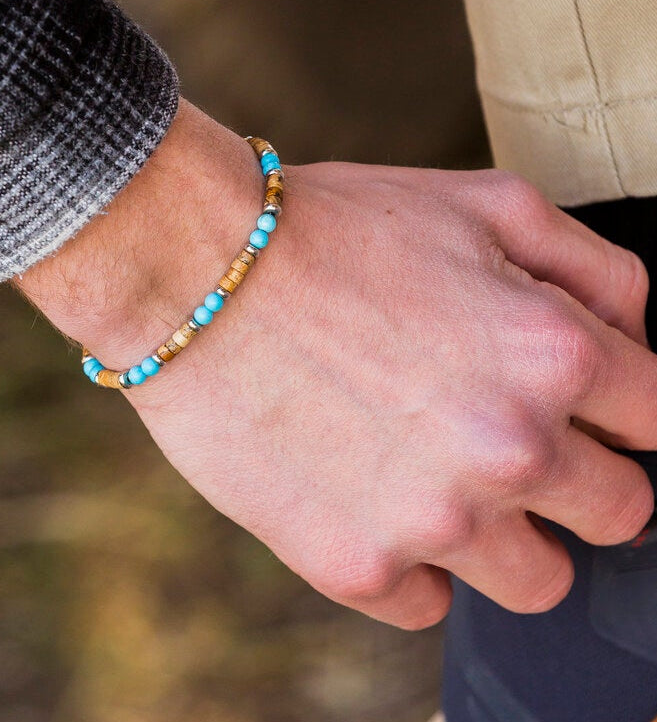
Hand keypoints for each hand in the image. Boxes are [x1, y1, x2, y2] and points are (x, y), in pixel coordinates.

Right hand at [15, 99, 656, 629]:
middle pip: (622, 515)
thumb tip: (639, 335)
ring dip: (506, 536)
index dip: (620, 406)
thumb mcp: (481, 202)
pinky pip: (429, 603)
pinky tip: (368, 495)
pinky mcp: (356, 566)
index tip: (579, 404)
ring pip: (539, 581)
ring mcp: (432, 522)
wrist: (192, 272)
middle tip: (505, 437)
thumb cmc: (330, 229)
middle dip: (579, 477)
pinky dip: (412, 562)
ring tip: (438, 477)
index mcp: (553, 356)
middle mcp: (510, 451)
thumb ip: (596, 269)